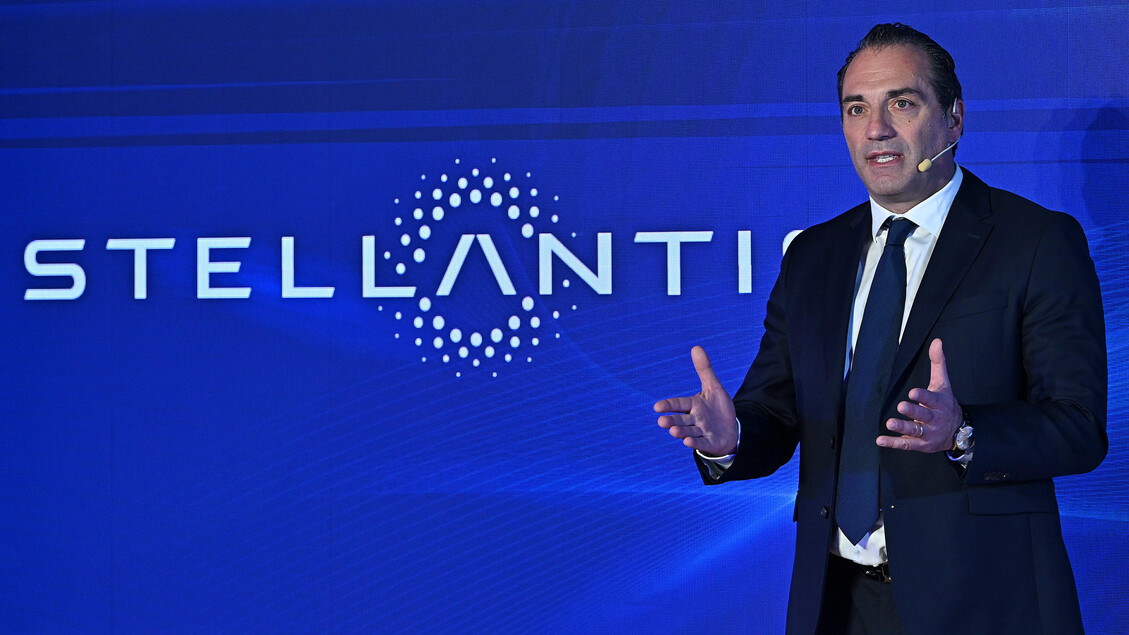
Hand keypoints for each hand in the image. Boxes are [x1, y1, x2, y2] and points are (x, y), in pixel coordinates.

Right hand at [655, 346, 737, 455]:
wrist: (731, 429)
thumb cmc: (718, 409)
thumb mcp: (714, 388)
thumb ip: (704, 370)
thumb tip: (696, 347)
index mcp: (693, 405)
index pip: (679, 404)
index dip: (669, 405)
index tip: (657, 406)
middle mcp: (695, 419)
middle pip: (681, 420)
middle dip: (672, 421)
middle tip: (661, 422)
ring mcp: (702, 432)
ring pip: (689, 432)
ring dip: (681, 432)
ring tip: (673, 431)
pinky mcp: (710, 442)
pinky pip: (702, 443)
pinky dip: (695, 443)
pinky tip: (687, 442)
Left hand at [878, 338, 961, 452]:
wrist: (959, 430)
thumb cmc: (945, 403)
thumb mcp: (943, 383)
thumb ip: (938, 363)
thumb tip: (937, 341)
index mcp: (939, 403)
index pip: (931, 399)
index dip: (922, 396)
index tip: (912, 392)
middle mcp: (934, 419)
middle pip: (924, 415)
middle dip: (913, 411)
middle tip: (902, 406)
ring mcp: (928, 433)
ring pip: (915, 430)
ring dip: (902, 427)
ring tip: (890, 423)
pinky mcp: (920, 444)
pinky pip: (906, 444)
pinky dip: (893, 443)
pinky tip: (880, 440)